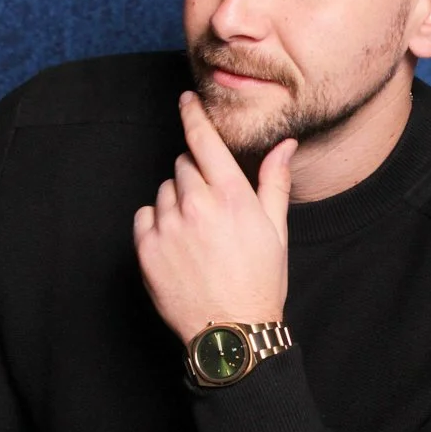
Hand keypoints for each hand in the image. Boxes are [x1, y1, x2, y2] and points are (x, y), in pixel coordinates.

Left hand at [133, 91, 297, 343]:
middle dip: (195, 176)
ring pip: (164, 191)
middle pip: (183, 165)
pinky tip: (178, 246)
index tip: (186, 100)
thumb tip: (285, 145)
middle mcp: (195, 205)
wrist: (232, 331)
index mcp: (230, 195)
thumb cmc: (259, 281)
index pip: (203, 140)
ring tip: (198, 235)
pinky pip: (145, 217)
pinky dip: (157, 224)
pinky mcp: (147, 249)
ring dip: (177, 202)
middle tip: (212, 208)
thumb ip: (274, 182)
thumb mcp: (276, 230)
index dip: (193, 114)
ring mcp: (168, 227)